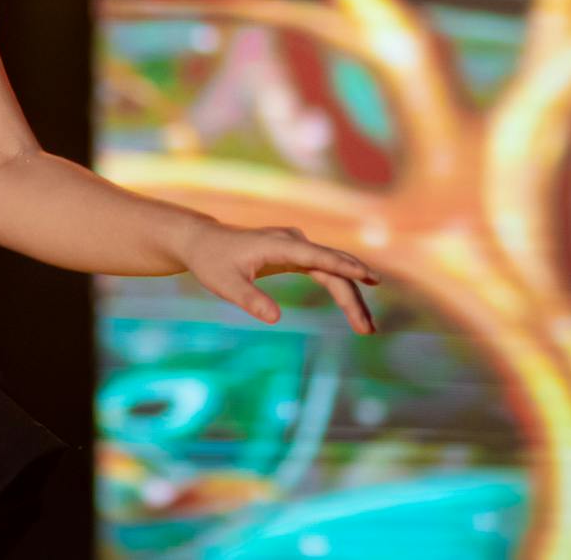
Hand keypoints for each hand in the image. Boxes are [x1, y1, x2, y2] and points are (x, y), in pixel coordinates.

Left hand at [176, 218, 381, 333]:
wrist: (202, 242)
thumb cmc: (211, 261)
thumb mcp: (224, 284)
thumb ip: (249, 299)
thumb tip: (275, 319)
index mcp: (279, 244)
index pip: (318, 256)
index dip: (344, 267)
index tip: (368, 277)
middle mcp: (293, 241)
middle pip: (334, 267)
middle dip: (353, 298)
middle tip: (367, 330)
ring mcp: (296, 246)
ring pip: (333, 270)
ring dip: (352, 296)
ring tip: (366, 328)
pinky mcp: (296, 254)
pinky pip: (326, 271)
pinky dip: (341, 288)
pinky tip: (354, 307)